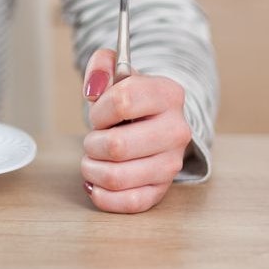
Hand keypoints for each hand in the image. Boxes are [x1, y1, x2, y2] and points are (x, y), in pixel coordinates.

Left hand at [79, 48, 191, 213]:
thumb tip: (94, 87)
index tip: (99, 114)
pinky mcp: (161, 190)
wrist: (153, 124)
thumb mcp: (117, 74)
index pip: (121, 102)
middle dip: (92, 143)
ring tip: (94, 159)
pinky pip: (129, 202)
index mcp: (168, 94)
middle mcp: (177, 130)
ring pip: (116, 176)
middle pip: (116, 146)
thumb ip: (102, 66)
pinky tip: (97, 182)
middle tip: (95, 139)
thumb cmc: (130, 101)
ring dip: (92, 168)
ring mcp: (171, 163)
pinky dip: (103, 195)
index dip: (99, 110)